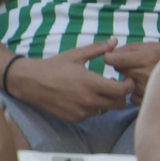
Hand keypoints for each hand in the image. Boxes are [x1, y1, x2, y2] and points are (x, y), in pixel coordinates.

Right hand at [5, 39, 135, 123]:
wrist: (30, 82)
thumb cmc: (53, 66)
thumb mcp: (76, 55)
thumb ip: (98, 49)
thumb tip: (114, 41)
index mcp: (91, 83)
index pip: (122, 91)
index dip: (129, 86)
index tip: (127, 80)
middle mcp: (88, 101)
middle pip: (119, 104)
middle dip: (120, 95)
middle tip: (114, 85)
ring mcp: (81, 112)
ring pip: (105, 110)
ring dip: (105, 101)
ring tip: (95, 90)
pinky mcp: (74, 119)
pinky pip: (91, 115)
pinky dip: (91, 107)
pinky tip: (81, 97)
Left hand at [104, 41, 159, 104]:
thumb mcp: (153, 46)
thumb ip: (131, 47)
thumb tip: (113, 51)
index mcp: (144, 58)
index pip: (112, 60)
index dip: (111, 57)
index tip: (114, 56)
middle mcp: (143, 75)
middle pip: (119, 71)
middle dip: (124, 67)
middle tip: (136, 65)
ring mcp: (146, 89)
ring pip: (126, 84)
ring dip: (131, 80)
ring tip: (146, 76)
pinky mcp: (149, 101)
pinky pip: (133, 97)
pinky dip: (137, 93)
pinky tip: (148, 87)